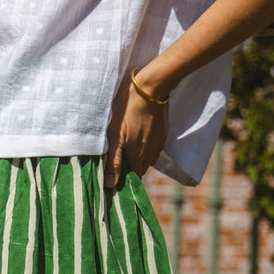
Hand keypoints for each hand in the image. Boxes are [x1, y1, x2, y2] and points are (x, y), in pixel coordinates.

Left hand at [104, 73, 169, 188]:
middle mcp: (150, 154)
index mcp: (137, 157)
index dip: (124, 178)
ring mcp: (158, 143)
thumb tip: (110, 185)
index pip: (133, 178)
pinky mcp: (163, 133)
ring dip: (138, 157)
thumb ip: (114, 161)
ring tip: (126, 146)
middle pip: (140, 168)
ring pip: (147, 158)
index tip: (114, 173)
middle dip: (130, 167)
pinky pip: (154, 147)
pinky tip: (137, 135)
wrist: (151, 88)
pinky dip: (145, 146)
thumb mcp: (115, 135)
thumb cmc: (127, 109)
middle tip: (118, 157)